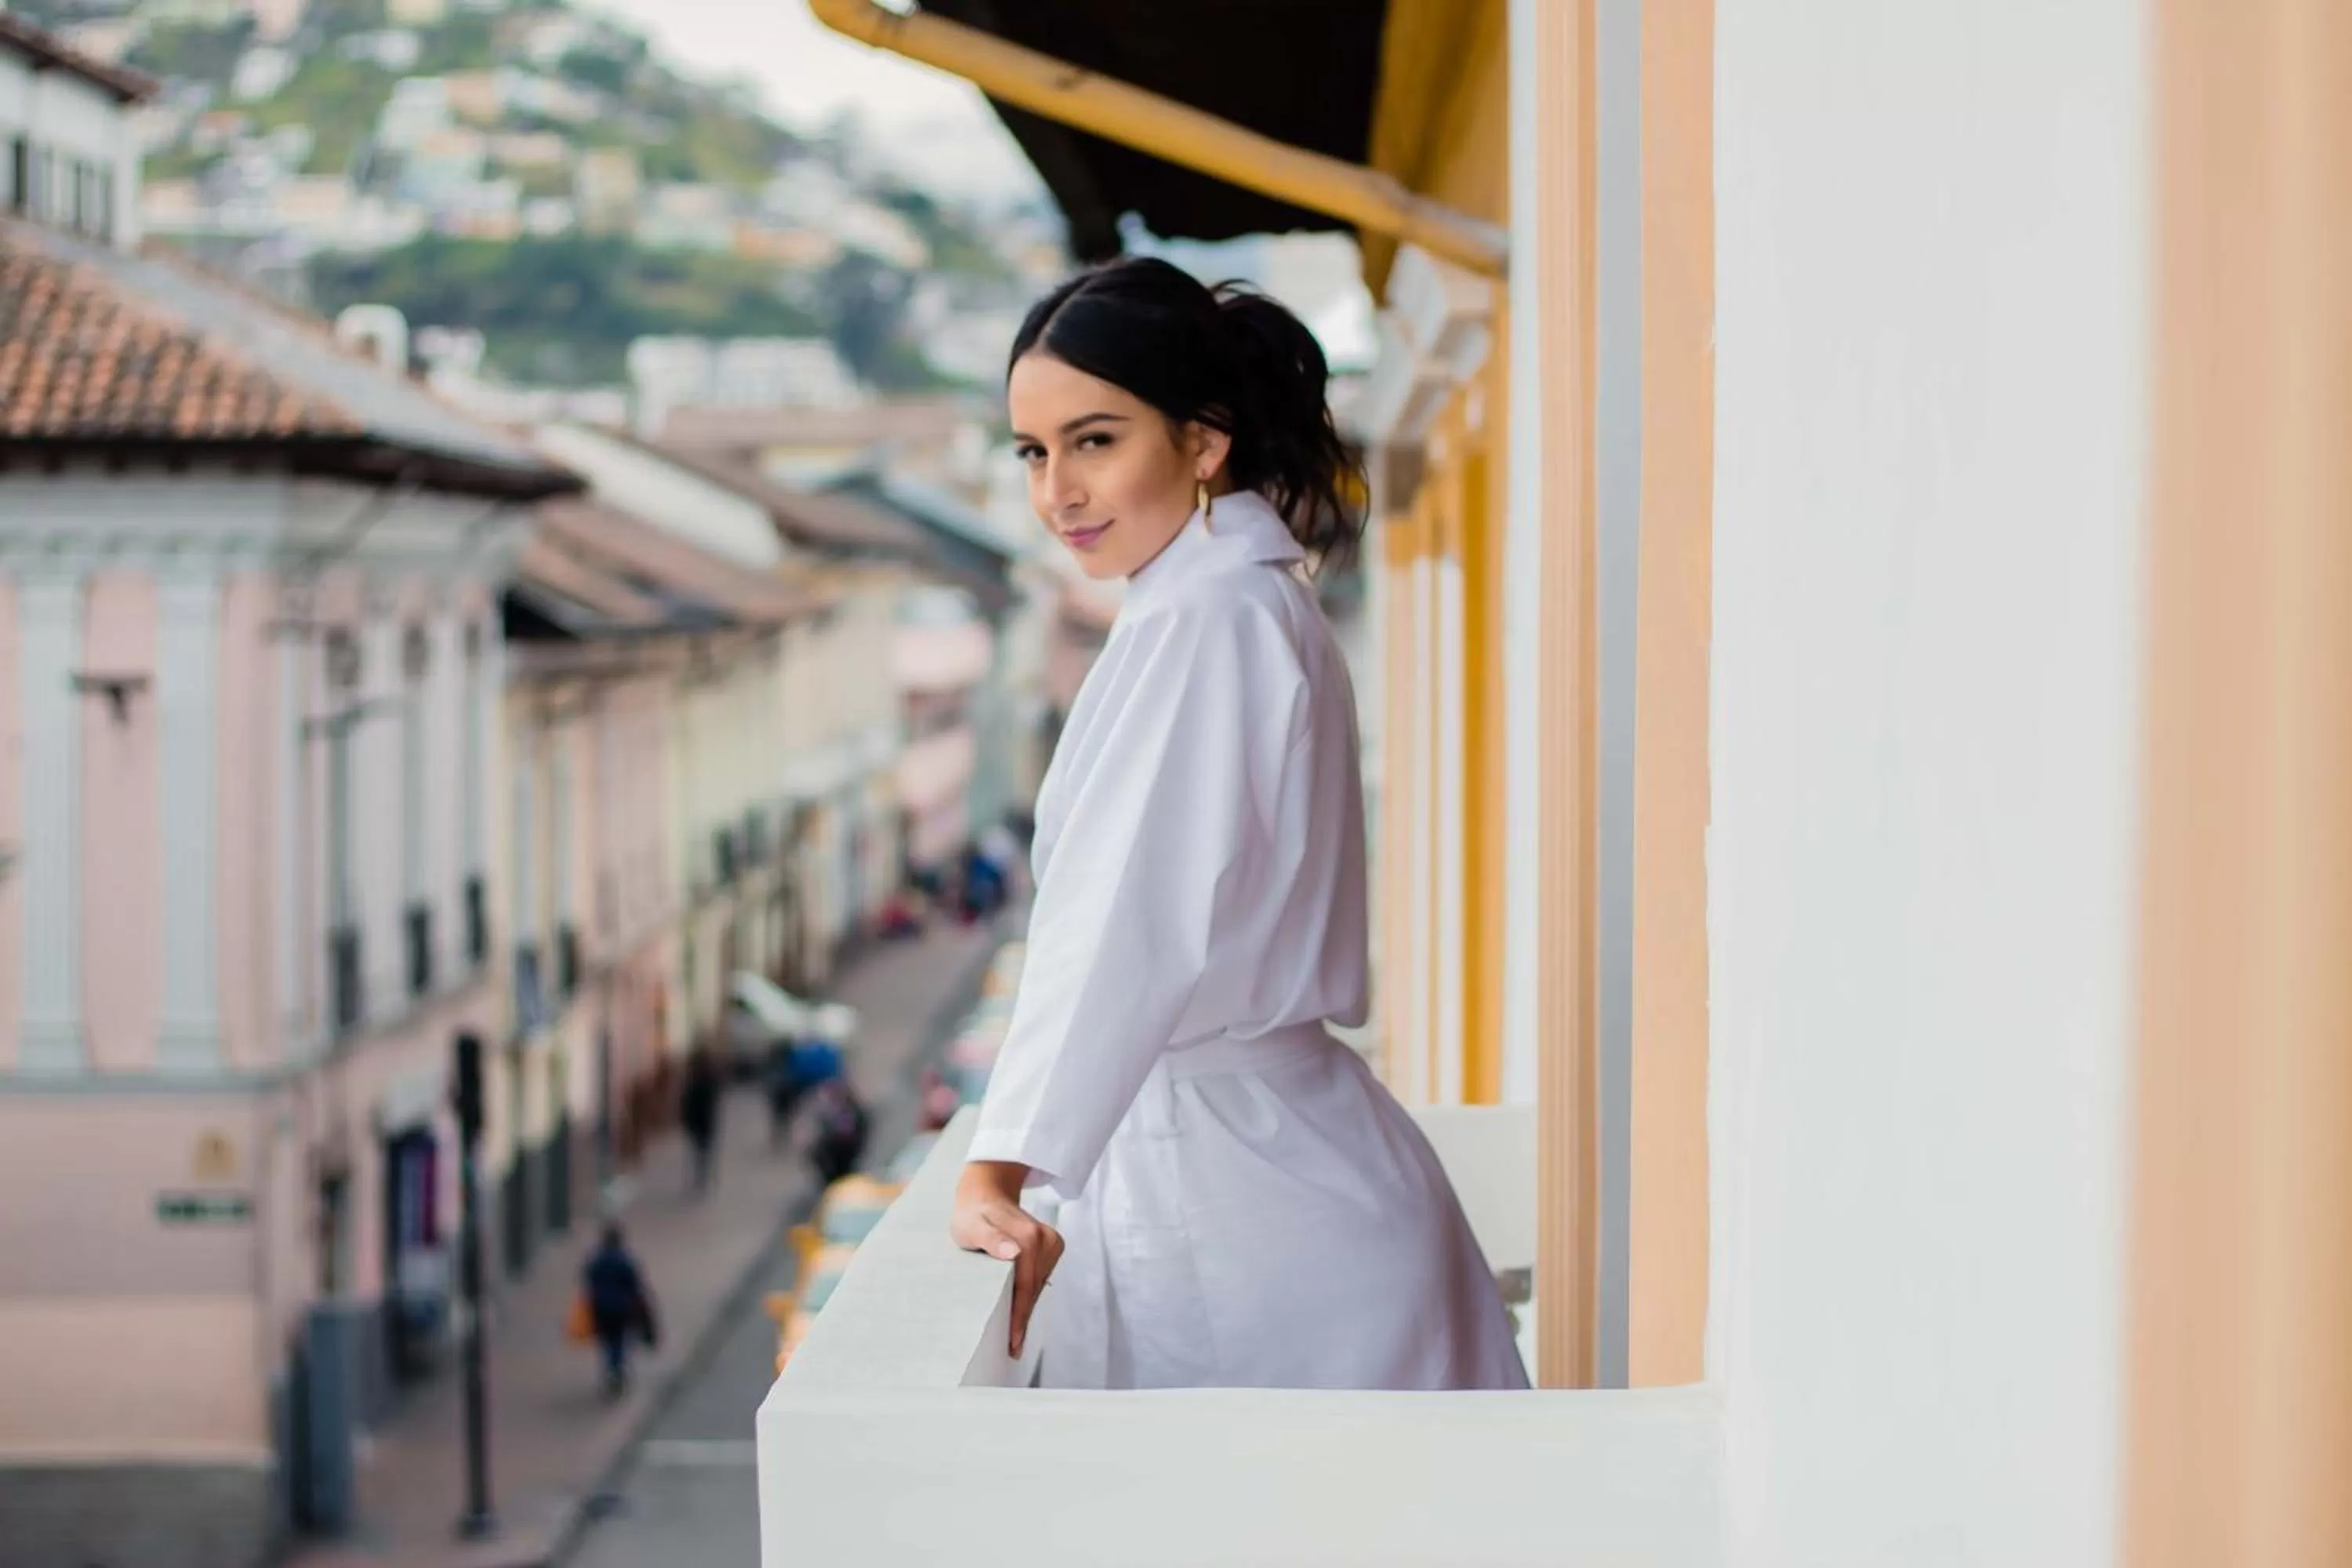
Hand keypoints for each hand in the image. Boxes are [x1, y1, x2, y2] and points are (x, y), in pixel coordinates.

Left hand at [950, 1160, 1063, 1358]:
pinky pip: (1040, 1278)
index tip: (1013, 1343)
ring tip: (1015, 1337)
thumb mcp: (972, 1225)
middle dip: (1023, 1318)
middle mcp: (1046, 1239)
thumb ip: (991, 1238)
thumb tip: (1013, 1252)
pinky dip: (1029, 1296)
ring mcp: (1051, 1242)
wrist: (986, 1193)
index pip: (1026, 1286)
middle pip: (1034, 1289)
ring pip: (1039, 1286)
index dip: (1019, 1316)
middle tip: (1012, 1349)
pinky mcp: (1052, 1246)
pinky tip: (1019, 1312)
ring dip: (1027, 1309)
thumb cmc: (974, 1213)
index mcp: (1029, 1237)